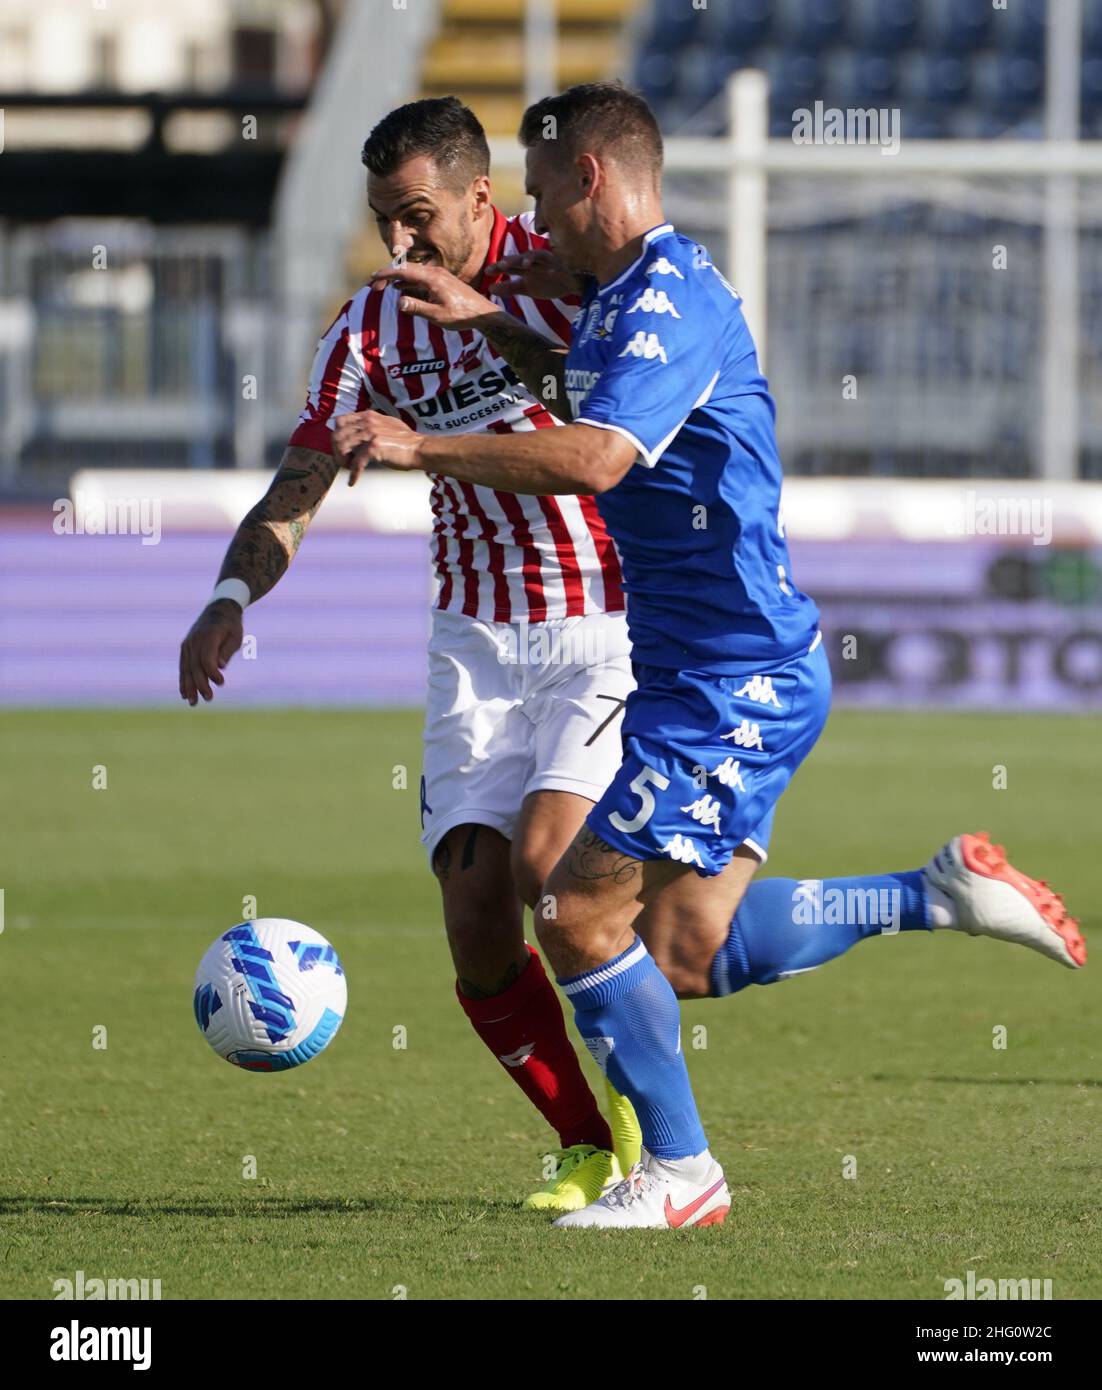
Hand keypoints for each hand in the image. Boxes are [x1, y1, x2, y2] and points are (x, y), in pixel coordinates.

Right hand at [179, 599, 243, 704]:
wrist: (219, 609)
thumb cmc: (231, 625)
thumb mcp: (235, 636)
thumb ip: (227, 651)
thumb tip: (220, 667)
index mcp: (208, 636)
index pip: (207, 658)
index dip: (212, 673)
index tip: (221, 683)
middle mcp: (194, 640)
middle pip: (195, 666)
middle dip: (201, 684)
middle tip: (208, 699)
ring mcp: (187, 644)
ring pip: (186, 669)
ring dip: (189, 687)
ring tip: (193, 703)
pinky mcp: (185, 648)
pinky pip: (183, 666)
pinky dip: (183, 680)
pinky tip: (184, 694)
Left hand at [333, 410, 425, 484]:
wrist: (420, 449)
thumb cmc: (407, 441)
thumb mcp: (387, 425)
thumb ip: (372, 425)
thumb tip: (359, 434)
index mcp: (368, 416)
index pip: (341, 421)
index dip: (337, 435)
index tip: (340, 448)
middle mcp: (367, 422)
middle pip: (338, 434)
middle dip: (336, 450)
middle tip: (343, 462)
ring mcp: (370, 434)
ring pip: (342, 447)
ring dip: (343, 461)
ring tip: (349, 470)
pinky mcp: (374, 448)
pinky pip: (356, 463)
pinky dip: (353, 474)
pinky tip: (354, 482)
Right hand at [368, 262, 500, 330]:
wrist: (482, 313)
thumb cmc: (461, 316)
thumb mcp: (438, 315)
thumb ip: (418, 308)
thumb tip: (399, 301)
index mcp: (432, 278)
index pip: (403, 271)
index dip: (386, 274)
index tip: (372, 279)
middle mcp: (434, 273)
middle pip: (405, 269)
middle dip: (388, 276)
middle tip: (374, 285)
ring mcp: (439, 276)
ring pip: (412, 273)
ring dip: (397, 279)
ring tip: (383, 287)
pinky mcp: (442, 282)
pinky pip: (420, 278)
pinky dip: (407, 282)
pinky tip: (400, 289)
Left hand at [484, 249, 582, 300]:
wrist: (572, 283)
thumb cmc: (549, 283)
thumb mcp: (527, 288)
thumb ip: (509, 288)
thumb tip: (490, 289)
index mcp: (525, 267)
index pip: (509, 266)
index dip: (498, 268)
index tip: (487, 272)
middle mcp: (533, 262)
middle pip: (520, 259)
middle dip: (511, 261)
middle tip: (500, 266)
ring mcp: (547, 261)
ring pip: (536, 256)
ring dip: (530, 259)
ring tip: (523, 264)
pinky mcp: (560, 263)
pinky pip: (557, 263)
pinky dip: (552, 266)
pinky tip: (549, 271)